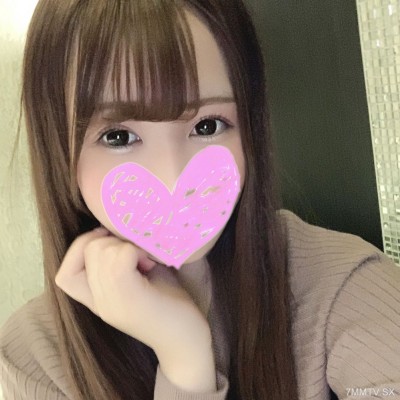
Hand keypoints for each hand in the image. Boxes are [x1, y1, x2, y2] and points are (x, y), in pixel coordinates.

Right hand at [55, 227, 215, 391]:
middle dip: (111, 240)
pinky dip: (134, 250)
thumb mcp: (140, 277)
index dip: (81, 248)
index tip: (110, 241)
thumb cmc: (169, 302)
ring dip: (125, 245)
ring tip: (145, 260)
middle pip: (87, 251)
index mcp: (98, 300)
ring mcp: (112, 301)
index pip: (65, 275)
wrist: (187, 340)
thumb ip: (121, 259)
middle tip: (137, 255)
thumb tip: (115, 226)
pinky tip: (149, 263)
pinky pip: (119, 258)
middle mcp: (100, 302)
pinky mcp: (131, 298)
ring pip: (101, 250)